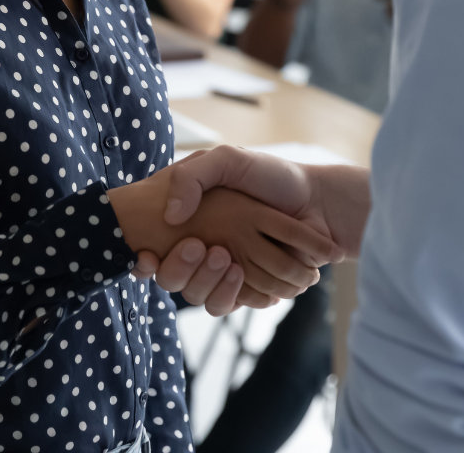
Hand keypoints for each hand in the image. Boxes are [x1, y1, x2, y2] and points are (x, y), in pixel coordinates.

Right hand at [108, 167, 336, 299]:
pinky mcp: (249, 289)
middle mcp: (203, 247)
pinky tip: (242, 274)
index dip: (144, 258)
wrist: (319, 204)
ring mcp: (226, 271)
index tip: (144, 256)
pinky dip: (236, 293)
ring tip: (229, 261)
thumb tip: (171, 216)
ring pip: (199, 295)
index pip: (153, 247)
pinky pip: (230, 303)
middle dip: (180, 268)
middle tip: (198, 248)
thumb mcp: (229, 160)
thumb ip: (193, 177)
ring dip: (208, 283)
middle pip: (172, 277)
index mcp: (193, 220)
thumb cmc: (273, 177)